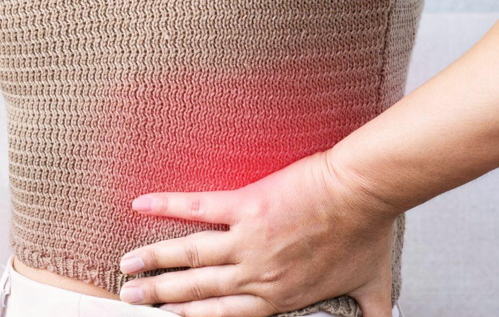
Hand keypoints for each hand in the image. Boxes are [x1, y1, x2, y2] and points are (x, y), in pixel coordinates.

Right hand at [117, 150, 399, 316]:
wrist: (363, 193)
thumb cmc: (368, 236)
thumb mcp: (372, 289)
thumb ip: (371, 315)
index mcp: (279, 297)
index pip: (223, 315)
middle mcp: (256, 274)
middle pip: (196, 290)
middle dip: (159, 296)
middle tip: (130, 296)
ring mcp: (247, 241)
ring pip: (189, 256)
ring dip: (153, 262)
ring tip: (126, 266)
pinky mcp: (245, 206)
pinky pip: (197, 207)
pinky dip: (166, 205)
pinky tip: (140, 204)